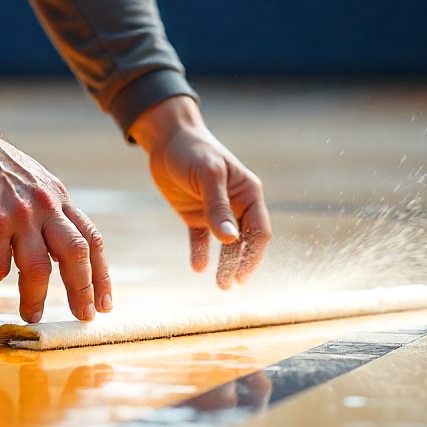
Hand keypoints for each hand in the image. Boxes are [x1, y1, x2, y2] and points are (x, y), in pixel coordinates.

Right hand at [0, 95, 111, 323]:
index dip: (101, 274)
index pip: (91, 240)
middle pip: (76, 255)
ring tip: (31, 315)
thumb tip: (56, 250)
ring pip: (38, 269)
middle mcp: (45, 207)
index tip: (105, 302)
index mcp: (57, 199)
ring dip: (35, 297)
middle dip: (83, 290)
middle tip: (83, 317)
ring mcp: (19, 215)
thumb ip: (47, 212)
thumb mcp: (33, 183)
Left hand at [129, 95, 271, 288]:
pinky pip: (201, 239)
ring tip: (219, 285)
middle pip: (244, 242)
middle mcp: (236, 204)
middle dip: (239, 264)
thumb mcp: (208, 176)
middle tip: (229, 286)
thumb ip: (218, 208)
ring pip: (225, 244)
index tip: (242, 275)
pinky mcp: (195, 215)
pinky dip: (200, 253)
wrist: (167, 140)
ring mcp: (215, 211)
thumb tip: (230, 240)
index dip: (253, 254)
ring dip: (223, 264)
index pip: (259, 230)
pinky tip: (197, 268)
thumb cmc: (193, 151)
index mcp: (248, 194)